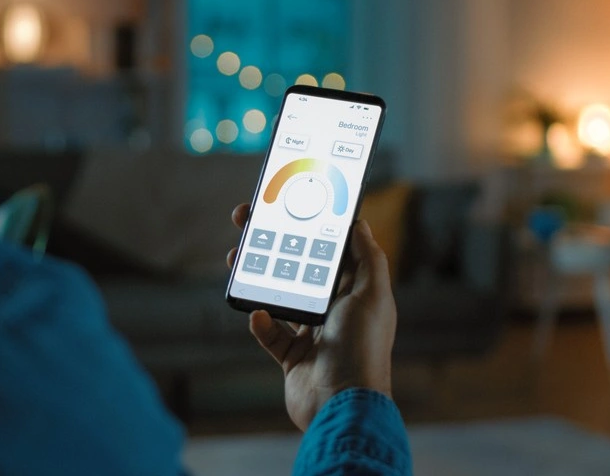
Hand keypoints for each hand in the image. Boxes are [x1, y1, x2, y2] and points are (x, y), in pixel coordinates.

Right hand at [226, 203, 396, 430]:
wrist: (341, 406)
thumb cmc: (362, 349)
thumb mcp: (373, 296)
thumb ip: (368, 259)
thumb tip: (360, 223)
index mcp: (355, 292)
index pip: (331, 249)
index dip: (310, 225)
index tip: (288, 203)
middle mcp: (334, 310)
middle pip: (299, 267)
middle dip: (274, 244)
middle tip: (247, 221)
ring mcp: (312, 334)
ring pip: (280, 296)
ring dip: (258, 276)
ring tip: (236, 257)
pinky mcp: (292, 357)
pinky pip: (270, 333)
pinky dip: (261, 324)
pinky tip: (257, 314)